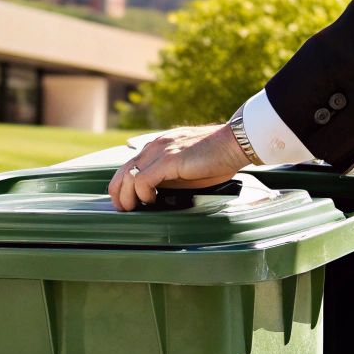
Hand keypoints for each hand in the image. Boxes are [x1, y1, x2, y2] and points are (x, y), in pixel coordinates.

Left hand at [107, 123, 251, 211]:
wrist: (234, 143)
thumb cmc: (216, 158)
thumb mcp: (186, 169)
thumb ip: (170, 177)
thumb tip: (157, 196)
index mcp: (159, 146)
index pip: (129, 166)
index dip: (122, 186)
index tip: (126, 203)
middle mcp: (156, 146)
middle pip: (122, 170)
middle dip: (118, 193)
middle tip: (124, 210)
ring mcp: (161, 150)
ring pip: (129, 175)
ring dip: (128, 196)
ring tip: (135, 208)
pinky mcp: (170, 159)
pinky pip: (143, 179)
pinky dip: (143, 193)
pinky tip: (152, 199)